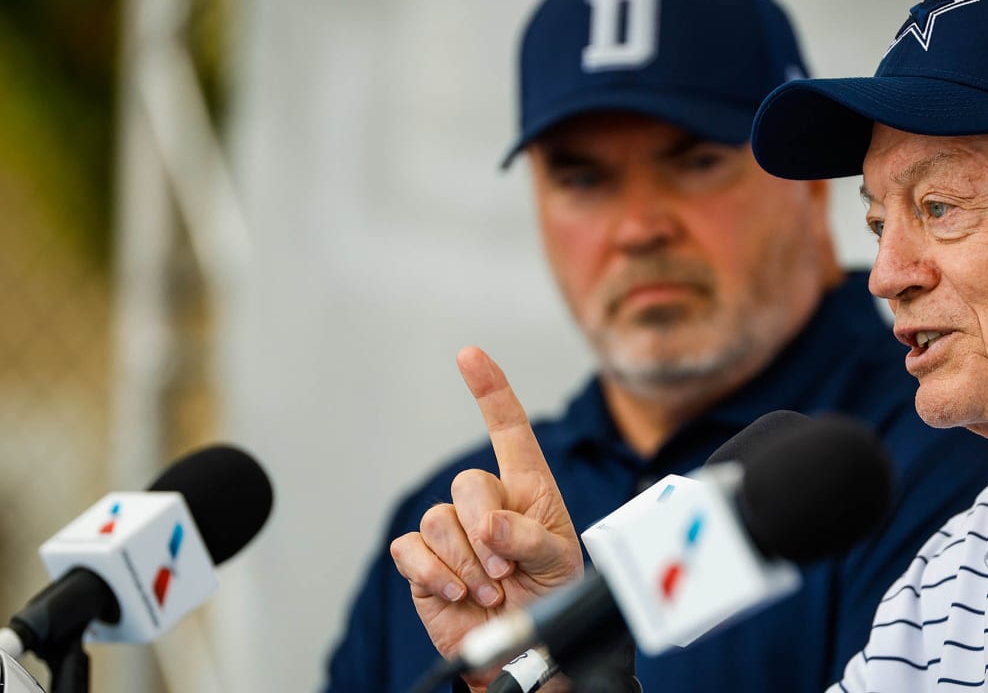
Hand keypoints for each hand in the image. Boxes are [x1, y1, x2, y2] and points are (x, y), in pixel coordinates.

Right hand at [391, 346, 583, 690]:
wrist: (521, 648)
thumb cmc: (549, 596)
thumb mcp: (560, 564)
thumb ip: (531, 538)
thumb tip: (489, 525)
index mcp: (527, 489)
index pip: (508, 429)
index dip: (490, 390)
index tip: (469, 355)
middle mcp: (485, 502)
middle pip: (468, 483)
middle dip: (488, 529)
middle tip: (509, 570)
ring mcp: (450, 530)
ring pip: (439, 520)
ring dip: (469, 563)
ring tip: (492, 589)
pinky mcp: (422, 560)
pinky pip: (411, 549)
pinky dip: (436, 573)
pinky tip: (459, 593)